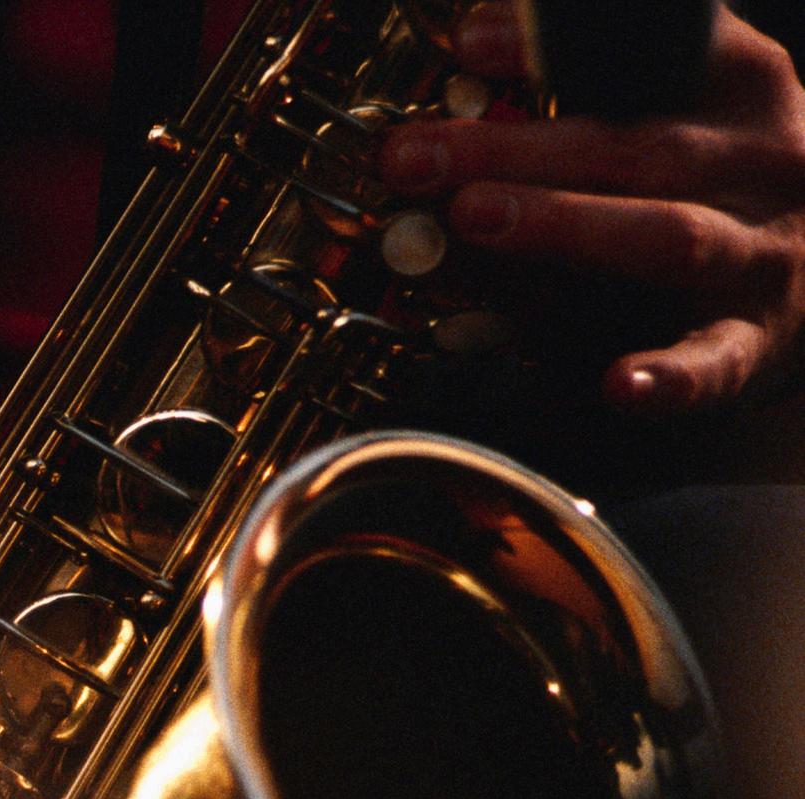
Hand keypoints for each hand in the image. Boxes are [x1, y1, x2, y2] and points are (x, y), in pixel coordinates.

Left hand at [378, 2, 804, 413]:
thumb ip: (595, 82)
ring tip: (473, 218)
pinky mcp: (755, 338)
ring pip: (664, 236)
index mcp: (738, 87)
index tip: (466, 40)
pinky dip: (668, 375)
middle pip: (626, 149)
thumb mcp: (686, 105)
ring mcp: (758, 253)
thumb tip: (468, 48)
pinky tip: (620, 384)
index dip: (553, 40)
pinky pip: (714, 359)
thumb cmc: (728, 179)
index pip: (646, 48)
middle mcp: (755, 162)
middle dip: (510, 153)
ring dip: (565, 226)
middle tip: (413, 158)